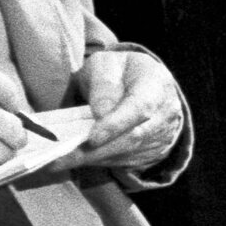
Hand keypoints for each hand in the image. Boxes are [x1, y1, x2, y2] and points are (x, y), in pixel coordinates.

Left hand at [70, 48, 183, 171]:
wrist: (147, 84)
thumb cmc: (122, 72)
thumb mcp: (107, 64)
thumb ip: (103, 83)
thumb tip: (100, 113)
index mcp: (155, 84)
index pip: (140, 108)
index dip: (116, 125)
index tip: (91, 139)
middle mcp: (165, 113)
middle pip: (133, 137)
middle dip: (96, 151)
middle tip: (60, 159)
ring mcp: (162, 135)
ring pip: (128, 153)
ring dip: (94, 159)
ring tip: (60, 161)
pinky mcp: (154, 151)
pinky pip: (127, 161)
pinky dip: (100, 161)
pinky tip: (78, 159)